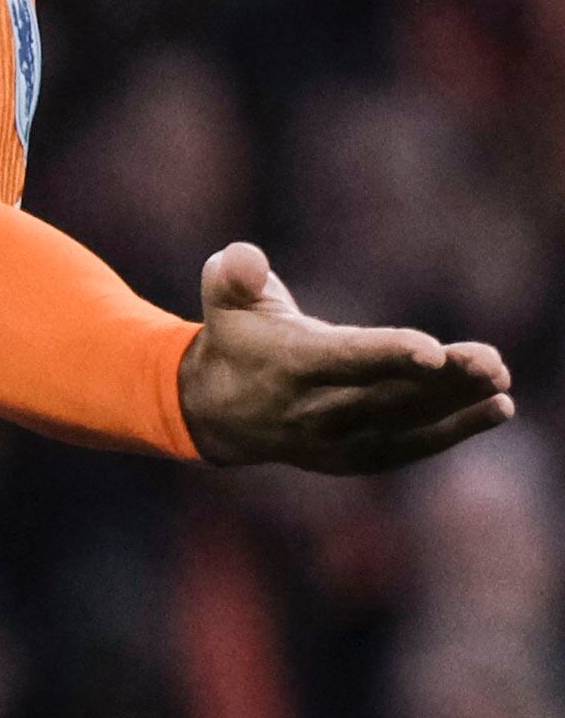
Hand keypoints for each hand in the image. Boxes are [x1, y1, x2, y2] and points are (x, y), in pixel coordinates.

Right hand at [177, 242, 514, 473]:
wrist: (216, 410)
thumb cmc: (232, 333)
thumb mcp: (221, 291)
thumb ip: (234, 272)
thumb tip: (249, 261)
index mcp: (287, 364)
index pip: (343, 361)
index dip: (387, 355)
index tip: (433, 352)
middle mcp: (313, 411)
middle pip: (386, 397)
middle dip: (442, 381)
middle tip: (492, 362)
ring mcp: (336, 441)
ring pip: (405, 423)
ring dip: (457, 403)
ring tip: (500, 378)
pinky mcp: (354, 456)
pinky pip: (410, 447)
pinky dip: (454, 430)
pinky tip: (496, 409)